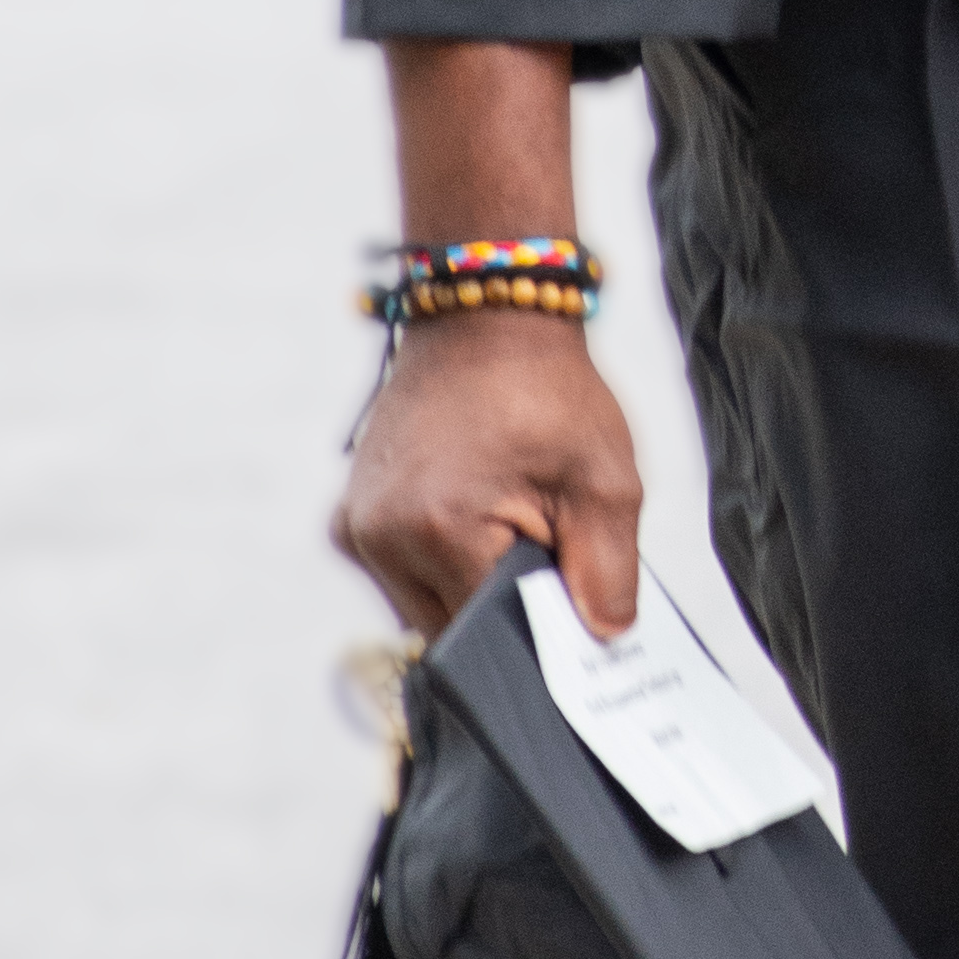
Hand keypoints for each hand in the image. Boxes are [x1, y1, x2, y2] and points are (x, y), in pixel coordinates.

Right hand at [335, 308, 644, 641]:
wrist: (484, 317)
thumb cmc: (547, 390)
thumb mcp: (604, 479)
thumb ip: (608, 571)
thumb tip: (605, 640)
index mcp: (438, 530)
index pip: (490, 634)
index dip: (536, 629)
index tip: (568, 604)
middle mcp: (380, 538)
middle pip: (452, 627)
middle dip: (501, 604)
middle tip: (543, 545)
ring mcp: (356, 528)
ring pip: (425, 605)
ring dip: (469, 582)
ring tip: (509, 518)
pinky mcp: (351, 517)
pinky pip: (404, 572)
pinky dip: (444, 559)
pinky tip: (475, 509)